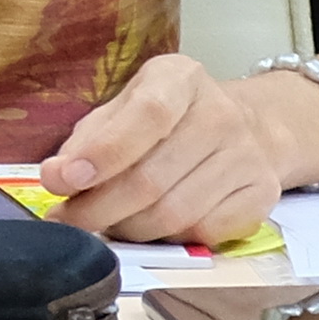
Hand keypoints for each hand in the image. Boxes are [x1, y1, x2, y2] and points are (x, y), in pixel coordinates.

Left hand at [40, 54, 318, 244]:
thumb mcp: (125, 105)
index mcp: (180, 78)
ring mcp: (247, 157)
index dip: (102, 153)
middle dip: (98, 208)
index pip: (146, 116)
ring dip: (127, 229)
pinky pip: (203, 234)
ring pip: (174, 215)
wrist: (247, 127)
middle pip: (153, 178)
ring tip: (104, 224)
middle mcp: (221, 114)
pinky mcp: (262, 196)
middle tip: (67, 220)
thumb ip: (90, 137)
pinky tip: (147, 229)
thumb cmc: (168, 117)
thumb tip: (56, 176)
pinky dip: (166, 241)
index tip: (61, 181)